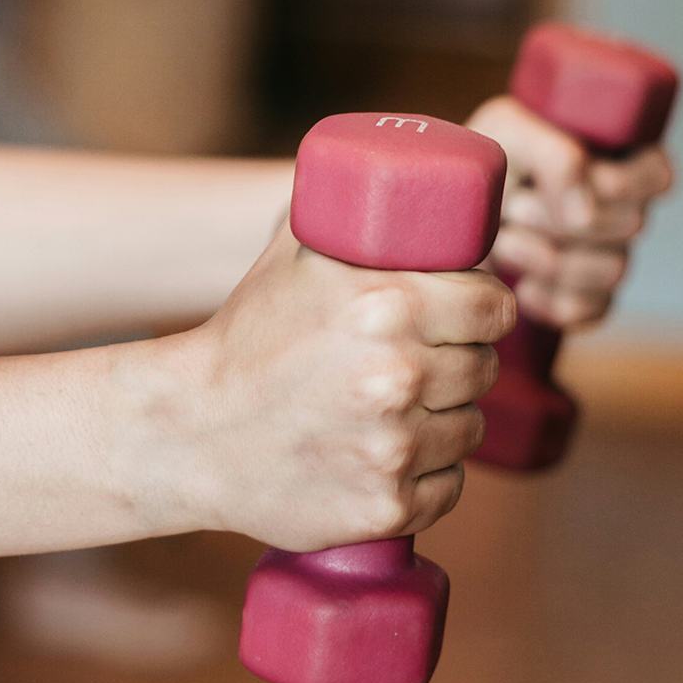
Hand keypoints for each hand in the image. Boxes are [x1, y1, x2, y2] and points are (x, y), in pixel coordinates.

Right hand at [145, 225, 514, 551]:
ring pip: (468, 429)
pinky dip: (426, 474)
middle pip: (485, 368)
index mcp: (388, 305)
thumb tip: (402, 176)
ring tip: (393, 409)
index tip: (463, 317)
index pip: (495, 307)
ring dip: (443, 419)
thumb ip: (350, 212)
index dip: (482, 310)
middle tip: (416, 363)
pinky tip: (384, 455)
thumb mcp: (292, 256)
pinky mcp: (385, 506)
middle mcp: (399, 376)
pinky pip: (448, 486)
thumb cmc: (244, 337)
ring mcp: (393, 448)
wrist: (188, 431)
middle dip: (458, 362)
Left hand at [467, 96, 673, 328]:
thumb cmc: (480, 163)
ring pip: (612, 271)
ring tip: (504, 242)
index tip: (562, 181)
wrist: (442, 216)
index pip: (656, 177)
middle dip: (561, 219)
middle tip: (513, 209)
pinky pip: (589, 311)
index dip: (617, 183)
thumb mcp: (507, 132)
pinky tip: (519, 285)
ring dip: (547, 258)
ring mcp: (605, 256)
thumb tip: (586, 213)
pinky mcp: (582, 297)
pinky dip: (548, 300)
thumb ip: (555, 156)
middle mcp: (620, 209)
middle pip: (631, 225)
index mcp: (615, 158)